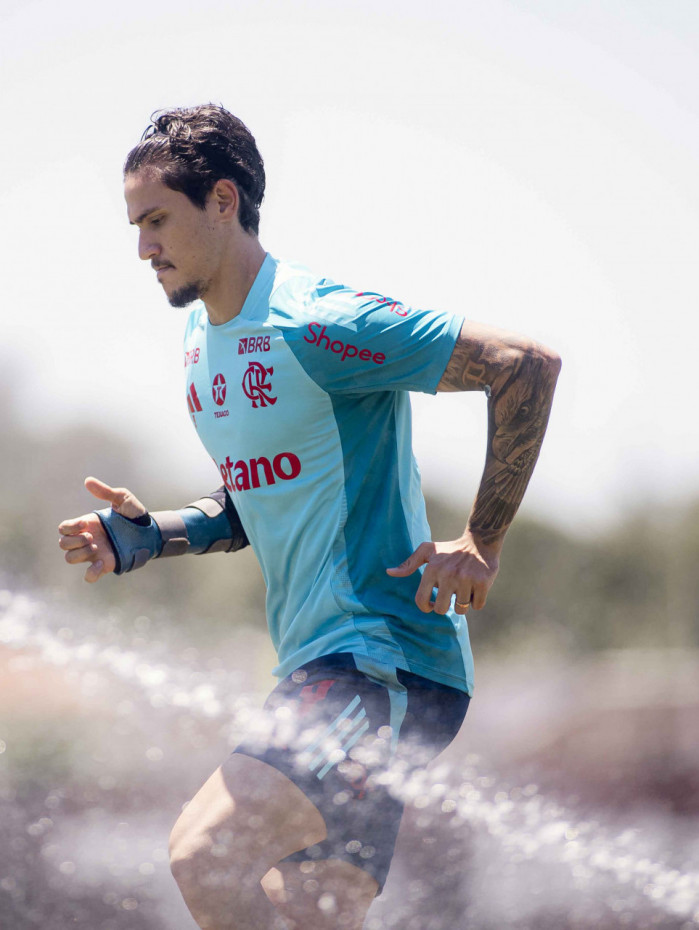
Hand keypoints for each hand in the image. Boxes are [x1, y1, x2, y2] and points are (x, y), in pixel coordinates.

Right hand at [58, 477, 146, 582]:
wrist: (150, 529)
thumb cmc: (134, 513)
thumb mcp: (122, 498)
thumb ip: (106, 492)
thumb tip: (88, 481)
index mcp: (88, 524)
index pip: (63, 528)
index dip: (69, 527)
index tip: (86, 523)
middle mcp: (88, 539)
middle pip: (63, 544)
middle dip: (73, 540)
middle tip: (91, 537)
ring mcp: (95, 553)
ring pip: (70, 558)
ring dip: (79, 553)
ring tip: (96, 546)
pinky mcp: (105, 564)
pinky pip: (89, 576)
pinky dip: (90, 573)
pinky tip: (101, 563)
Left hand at [386, 530, 500, 613]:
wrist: (480, 542)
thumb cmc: (450, 549)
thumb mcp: (428, 550)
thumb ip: (409, 563)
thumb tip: (389, 572)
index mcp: (432, 569)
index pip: (421, 600)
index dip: (426, 607)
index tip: (432, 605)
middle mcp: (448, 575)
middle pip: (441, 609)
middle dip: (445, 606)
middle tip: (450, 596)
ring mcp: (466, 579)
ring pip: (461, 609)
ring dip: (463, 603)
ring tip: (464, 589)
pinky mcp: (483, 582)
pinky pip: (477, 605)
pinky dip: (476, 601)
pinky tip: (475, 588)